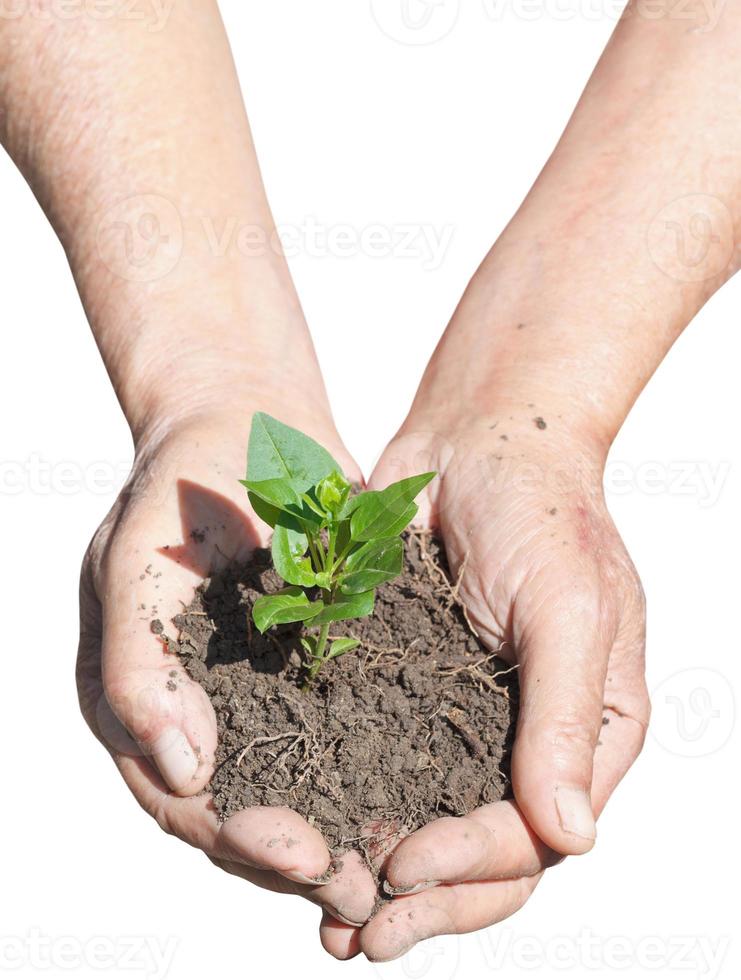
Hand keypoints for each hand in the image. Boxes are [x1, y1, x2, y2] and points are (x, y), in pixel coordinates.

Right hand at [76, 411, 378, 930]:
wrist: (241, 426)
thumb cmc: (173, 491)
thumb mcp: (133, 565)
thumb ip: (140, 667)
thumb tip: (183, 773)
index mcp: (144, 708)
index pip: (182, 802)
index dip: (239, 839)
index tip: (302, 854)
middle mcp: (206, 716)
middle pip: (249, 815)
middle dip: (305, 858)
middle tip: (365, 886)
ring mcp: (267, 696)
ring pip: (307, 786)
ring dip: (351, 830)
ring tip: (406, 865)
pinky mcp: (325, 668)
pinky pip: (353, 730)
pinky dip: (384, 767)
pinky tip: (430, 791)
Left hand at [320, 413, 648, 960]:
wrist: (480, 440)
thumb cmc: (542, 511)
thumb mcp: (569, 608)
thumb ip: (566, 719)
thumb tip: (567, 840)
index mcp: (591, 733)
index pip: (536, 834)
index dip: (469, 865)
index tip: (400, 867)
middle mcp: (533, 742)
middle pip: (485, 858)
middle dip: (424, 902)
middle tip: (357, 937)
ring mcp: (470, 723)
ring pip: (433, 829)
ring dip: (384, 881)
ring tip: (329, 922)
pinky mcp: (413, 695)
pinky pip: (387, 771)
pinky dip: (356, 813)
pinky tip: (316, 841)